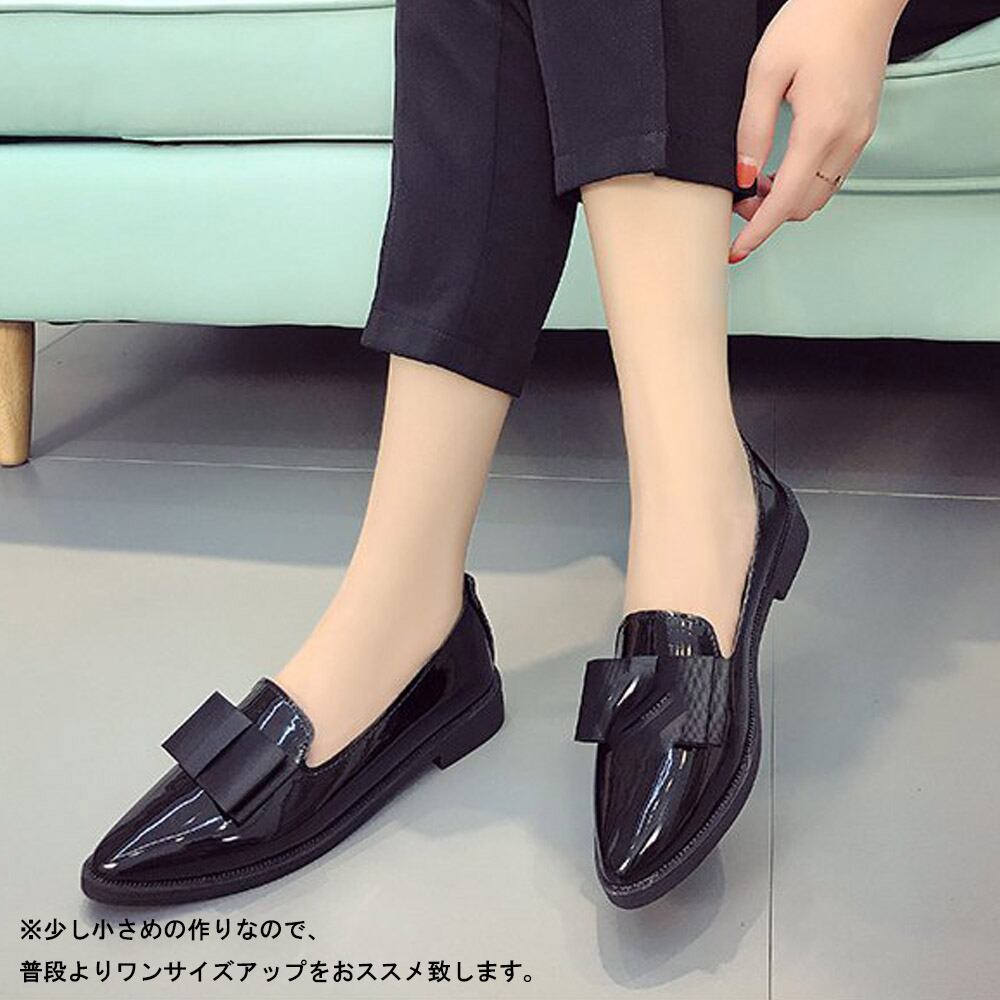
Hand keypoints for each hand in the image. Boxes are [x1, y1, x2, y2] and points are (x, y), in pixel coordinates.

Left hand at [729, 0, 905, 262]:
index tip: (736, 249)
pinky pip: (832, 175)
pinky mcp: (863, 128)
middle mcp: (846, 140)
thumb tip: (742, 177)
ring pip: (819, 195)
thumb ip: (751, 130)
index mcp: (821, 129)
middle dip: (768, 214)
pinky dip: (804, 183)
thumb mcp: (765, 72)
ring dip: (787, 200)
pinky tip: (782, 166)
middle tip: (738, 200)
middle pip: (803, 206)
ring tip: (757, 182)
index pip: (784, 202)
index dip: (757, 231)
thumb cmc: (816, 19)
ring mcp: (860, 136)